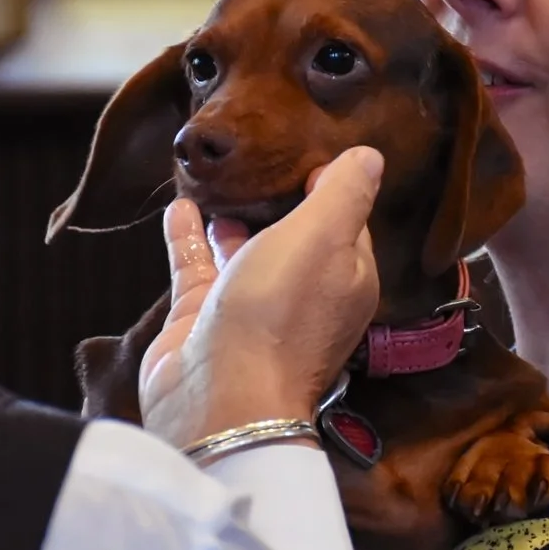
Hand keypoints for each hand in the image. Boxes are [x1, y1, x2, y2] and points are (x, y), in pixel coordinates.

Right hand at [140, 147, 384, 449]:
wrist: (219, 398)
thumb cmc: (278, 313)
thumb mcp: (323, 237)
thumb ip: (344, 194)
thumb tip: (369, 157)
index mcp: (346, 279)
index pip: (348, 224)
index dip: (333, 188)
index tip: (310, 151)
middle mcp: (302, 294)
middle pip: (294, 237)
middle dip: (279, 200)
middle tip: (257, 157)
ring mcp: (250, 308)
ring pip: (245, 251)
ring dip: (234, 218)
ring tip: (218, 180)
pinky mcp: (204, 318)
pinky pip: (199, 266)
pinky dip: (190, 236)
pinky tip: (179, 205)